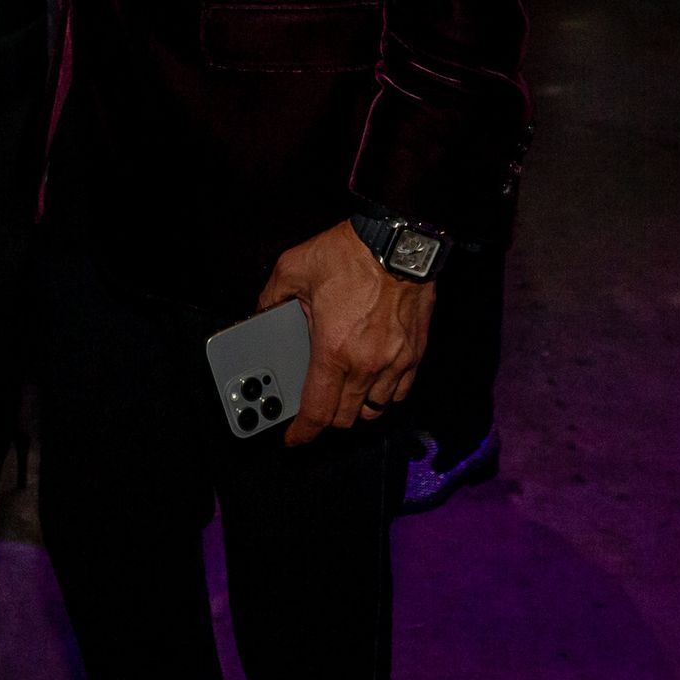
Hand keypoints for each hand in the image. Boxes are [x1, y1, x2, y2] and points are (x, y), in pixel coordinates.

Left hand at [260, 219, 437, 444]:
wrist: (401, 243)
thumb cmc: (352, 252)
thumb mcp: (295, 267)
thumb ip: (272, 296)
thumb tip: (263, 311)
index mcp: (333, 349)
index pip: (318, 411)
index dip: (303, 432)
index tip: (295, 437)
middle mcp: (366, 363)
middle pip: (347, 417)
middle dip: (327, 419)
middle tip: (315, 406)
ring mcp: (396, 361)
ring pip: (375, 408)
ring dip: (356, 407)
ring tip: (342, 391)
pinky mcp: (416, 353)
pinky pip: (401, 391)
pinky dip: (385, 393)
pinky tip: (373, 378)